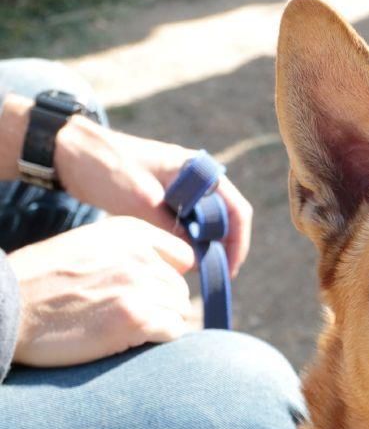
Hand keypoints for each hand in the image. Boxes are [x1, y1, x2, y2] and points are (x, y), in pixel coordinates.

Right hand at [9, 216, 194, 367]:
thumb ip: (129, 251)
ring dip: (157, 324)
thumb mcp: (86, 247)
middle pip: (179, 289)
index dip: (168, 279)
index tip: (148, 292)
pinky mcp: (137, 317)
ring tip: (120, 328)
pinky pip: (173, 331)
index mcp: (129, 233)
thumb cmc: (39, 284)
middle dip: (160, 306)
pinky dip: (155, 340)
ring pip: (179, 311)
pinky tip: (124, 339)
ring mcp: (139, 284)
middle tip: (122, 316)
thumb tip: (173, 269)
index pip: (183, 257)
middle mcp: (139, 253)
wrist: (3, 311)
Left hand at [55, 115, 252, 275]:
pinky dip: (189, 243)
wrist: (71, 152)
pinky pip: (190, 225)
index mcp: (197, 170)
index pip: (236, 209)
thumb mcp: (139, 202)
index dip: (238, 242)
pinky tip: (179, 258)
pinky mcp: (169, 199)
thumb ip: (171, 230)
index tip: (229, 268)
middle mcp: (198, 179)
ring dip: (206, 248)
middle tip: (213, 276)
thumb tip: (199, 260)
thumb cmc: (105, 167)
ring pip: (209, 224)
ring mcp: (184, 189)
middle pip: (227, 219)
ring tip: (196, 272)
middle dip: (224, 249)